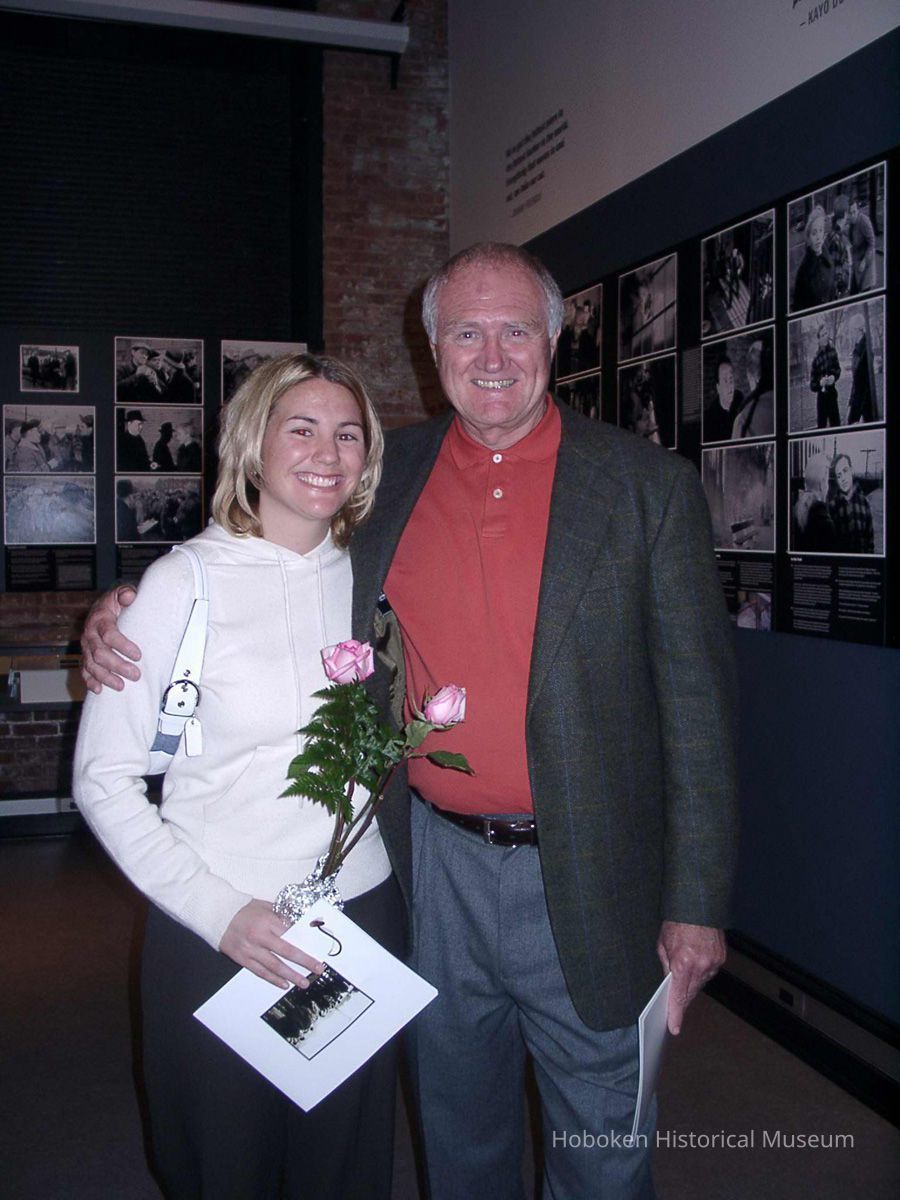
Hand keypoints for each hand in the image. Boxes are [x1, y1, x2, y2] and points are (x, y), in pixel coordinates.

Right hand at [80, 586, 140, 693]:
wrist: (102, 608)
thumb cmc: (116, 603)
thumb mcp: (122, 594)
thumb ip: (126, 593)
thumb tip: (129, 596)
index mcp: (100, 619)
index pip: (109, 634)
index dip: (123, 646)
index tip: (138, 655)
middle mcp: (89, 634)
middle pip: (100, 653)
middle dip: (117, 666)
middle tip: (135, 674)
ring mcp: (86, 647)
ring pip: (91, 665)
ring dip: (105, 677)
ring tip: (121, 686)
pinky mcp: (85, 656)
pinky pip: (83, 670)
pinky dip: (89, 681)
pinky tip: (98, 690)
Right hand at [220, 900, 324, 988]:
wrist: (218, 915)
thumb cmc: (244, 909)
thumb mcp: (265, 906)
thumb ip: (281, 916)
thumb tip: (299, 925)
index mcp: (267, 921)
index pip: (291, 934)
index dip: (305, 942)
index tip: (317, 949)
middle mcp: (260, 936)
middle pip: (287, 951)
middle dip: (305, 961)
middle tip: (317, 969)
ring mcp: (250, 950)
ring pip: (275, 966)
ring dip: (291, 975)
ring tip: (303, 982)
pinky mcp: (242, 959)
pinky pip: (260, 972)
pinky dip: (273, 979)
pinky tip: (284, 984)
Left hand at [656, 920, 725, 1035]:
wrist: (698, 905)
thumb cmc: (677, 922)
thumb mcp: (663, 944)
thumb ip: (666, 966)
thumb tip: (669, 982)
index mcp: (683, 962)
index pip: (678, 995)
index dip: (676, 1013)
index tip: (674, 1027)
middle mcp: (700, 965)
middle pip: (690, 993)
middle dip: (682, 1001)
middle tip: (674, 1010)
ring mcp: (713, 962)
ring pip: (701, 984)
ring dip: (691, 985)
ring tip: (683, 982)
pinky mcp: (721, 958)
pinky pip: (709, 973)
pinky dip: (701, 973)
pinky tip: (694, 969)